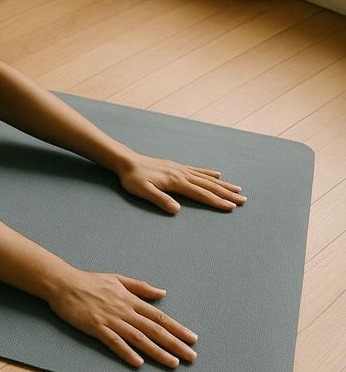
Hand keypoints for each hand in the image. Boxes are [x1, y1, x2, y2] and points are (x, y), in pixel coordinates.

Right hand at [48, 268, 197, 367]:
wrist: (63, 282)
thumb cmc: (90, 281)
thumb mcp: (117, 279)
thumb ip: (140, 287)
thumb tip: (162, 293)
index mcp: (130, 300)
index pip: (158, 316)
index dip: (177, 328)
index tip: (192, 339)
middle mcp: (124, 311)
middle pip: (154, 329)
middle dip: (175, 344)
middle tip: (191, 357)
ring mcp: (110, 319)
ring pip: (138, 338)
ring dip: (157, 351)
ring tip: (173, 363)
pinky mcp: (96, 327)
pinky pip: (114, 342)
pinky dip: (127, 352)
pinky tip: (138, 362)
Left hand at [116, 153, 244, 213]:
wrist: (127, 161)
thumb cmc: (133, 178)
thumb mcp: (143, 191)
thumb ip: (160, 199)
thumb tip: (176, 210)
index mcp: (176, 182)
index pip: (201, 194)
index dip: (216, 201)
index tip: (231, 207)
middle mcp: (182, 174)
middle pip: (209, 185)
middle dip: (227, 193)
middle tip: (244, 200)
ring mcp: (180, 169)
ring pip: (206, 178)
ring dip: (223, 184)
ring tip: (237, 189)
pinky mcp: (176, 167)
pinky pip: (197, 170)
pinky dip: (209, 173)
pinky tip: (217, 174)